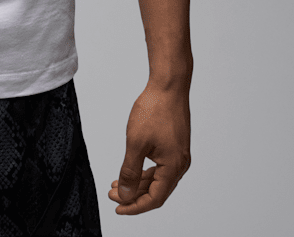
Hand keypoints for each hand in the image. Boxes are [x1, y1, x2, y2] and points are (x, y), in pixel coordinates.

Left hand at [109, 83, 190, 214]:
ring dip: (138, 183)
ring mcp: (178, 155)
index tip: (118, 208)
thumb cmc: (155, 110)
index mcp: (173, 167)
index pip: (155, 198)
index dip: (135, 206)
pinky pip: (160, 166)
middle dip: (133, 194)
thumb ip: (130, 171)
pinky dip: (145, 171)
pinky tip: (131, 169)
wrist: (168, 85)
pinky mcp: (175, 145)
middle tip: (113, 194)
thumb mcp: (136, 143)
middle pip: (156, 190)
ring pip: (157, 178)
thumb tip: (125, 195)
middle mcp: (180, 164)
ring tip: (117, 184)